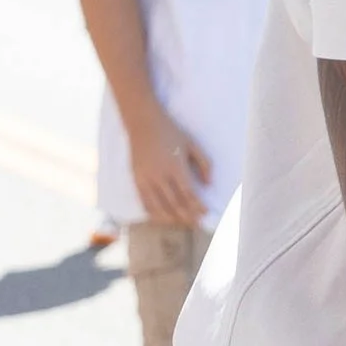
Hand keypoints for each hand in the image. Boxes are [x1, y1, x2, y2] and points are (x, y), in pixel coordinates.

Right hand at [127, 112, 211, 227]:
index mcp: (175, 166)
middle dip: (187, 216)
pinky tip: (162, 217)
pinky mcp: (136, 180)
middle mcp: (159, 176)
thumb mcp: (192, 144)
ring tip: (182, 222)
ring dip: (171, 218)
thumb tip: (209, 184)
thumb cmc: (170, 132)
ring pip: (158, 208)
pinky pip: (144, 203)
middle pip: (175, 204)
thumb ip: (204, 163)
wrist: (143, 123)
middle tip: (197, 223)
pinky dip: (154, 213)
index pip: (188, 194)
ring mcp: (146, 179)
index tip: (206, 213)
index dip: (198, 206)